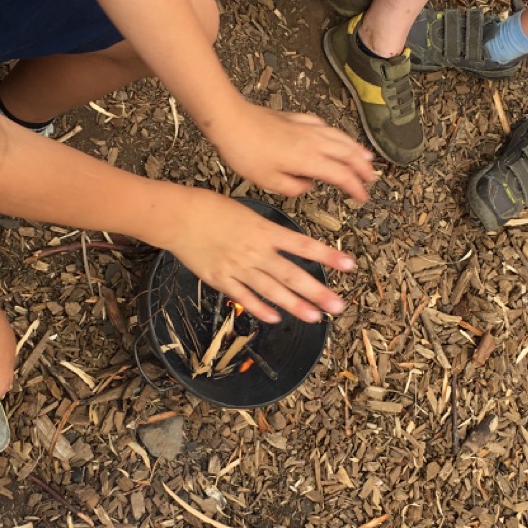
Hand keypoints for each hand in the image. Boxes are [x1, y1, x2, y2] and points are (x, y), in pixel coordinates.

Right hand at [171, 191, 354, 322]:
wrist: (178, 217)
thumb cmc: (211, 208)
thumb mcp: (247, 213)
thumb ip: (267, 231)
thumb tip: (285, 242)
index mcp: (264, 231)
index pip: (303, 244)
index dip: (327, 255)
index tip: (349, 265)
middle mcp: (256, 252)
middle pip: (292, 274)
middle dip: (317, 291)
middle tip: (338, 305)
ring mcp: (238, 268)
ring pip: (271, 290)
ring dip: (294, 305)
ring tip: (315, 317)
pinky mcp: (221, 279)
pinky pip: (244, 297)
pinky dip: (260, 308)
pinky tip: (275, 318)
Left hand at [211, 104, 375, 202]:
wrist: (231, 120)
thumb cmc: (246, 152)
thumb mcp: (268, 181)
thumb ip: (293, 187)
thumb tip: (307, 185)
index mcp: (309, 159)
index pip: (342, 175)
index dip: (355, 188)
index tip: (362, 198)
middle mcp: (314, 141)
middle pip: (347, 154)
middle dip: (362, 168)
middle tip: (371, 179)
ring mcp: (306, 127)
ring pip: (340, 137)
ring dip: (355, 149)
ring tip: (366, 157)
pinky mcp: (296, 118)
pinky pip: (325, 126)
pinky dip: (337, 134)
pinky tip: (335, 136)